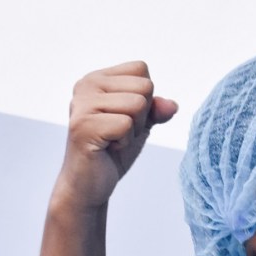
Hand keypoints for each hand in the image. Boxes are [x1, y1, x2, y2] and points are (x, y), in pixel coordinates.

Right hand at [54, 61, 178, 209]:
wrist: (88, 186)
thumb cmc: (111, 152)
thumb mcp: (140, 125)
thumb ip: (156, 109)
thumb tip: (172, 105)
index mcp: (97, 78)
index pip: (141, 69)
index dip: (144, 98)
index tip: (124, 118)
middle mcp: (86, 85)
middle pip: (144, 86)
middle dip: (141, 116)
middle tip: (119, 133)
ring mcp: (82, 104)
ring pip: (137, 104)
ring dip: (133, 130)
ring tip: (113, 140)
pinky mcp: (84, 126)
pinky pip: (127, 124)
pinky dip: (125, 141)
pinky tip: (107, 148)